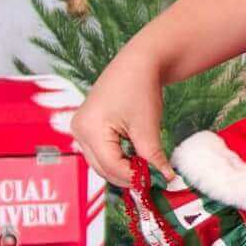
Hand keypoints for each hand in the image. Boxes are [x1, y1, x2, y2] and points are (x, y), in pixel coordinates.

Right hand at [70, 46, 173, 189]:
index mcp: (89, 129)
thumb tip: (166, 178)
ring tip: (146, 169)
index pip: (111, 166)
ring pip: (101, 163)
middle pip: (102, 168)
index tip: (156, 182)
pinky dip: (118, 159)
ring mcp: (80, 129)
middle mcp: (79, 130)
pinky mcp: (87, 127)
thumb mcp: (147, 127)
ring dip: (122, 169)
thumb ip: (153, 157)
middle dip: (127, 176)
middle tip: (153, 180)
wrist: (138, 63)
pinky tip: (136, 159)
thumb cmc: (141, 89)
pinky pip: (101, 152)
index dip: (134, 178)